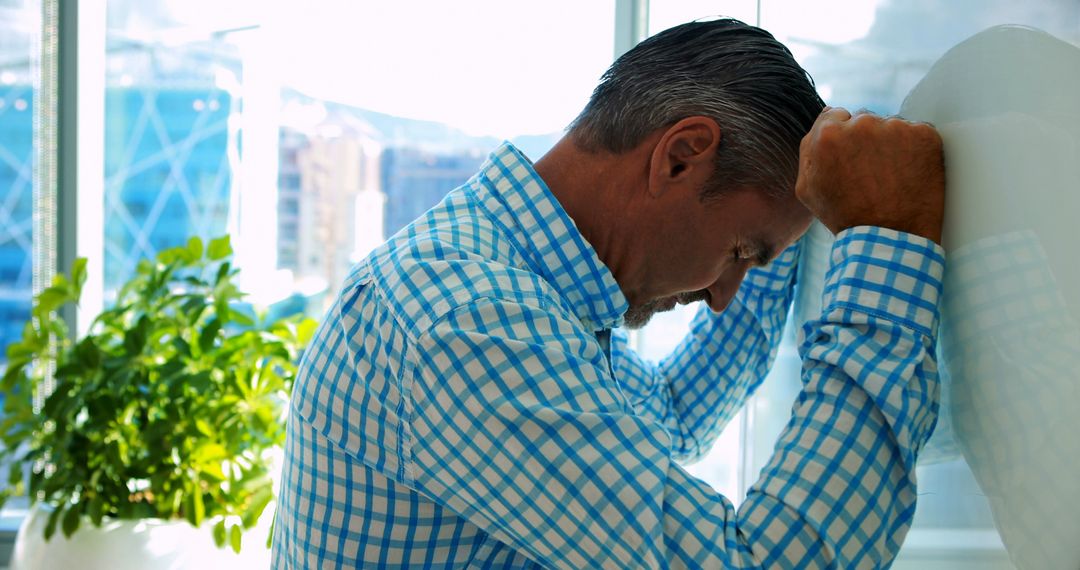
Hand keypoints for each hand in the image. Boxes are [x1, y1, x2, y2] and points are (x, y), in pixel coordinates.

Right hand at [795, 107, 945, 243]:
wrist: (890, 238)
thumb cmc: (846, 217)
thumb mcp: (808, 188)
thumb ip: (809, 150)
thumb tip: (824, 122)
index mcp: (828, 134)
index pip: (836, 117)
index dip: (843, 140)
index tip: (851, 159)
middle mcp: (861, 123)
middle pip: (864, 120)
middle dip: (867, 140)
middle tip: (871, 173)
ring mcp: (895, 127)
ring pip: (891, 126)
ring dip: (892, 144)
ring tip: (891, 177)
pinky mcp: (924, 135)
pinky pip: (917, 133)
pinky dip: (916, 150)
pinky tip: (909, 173)